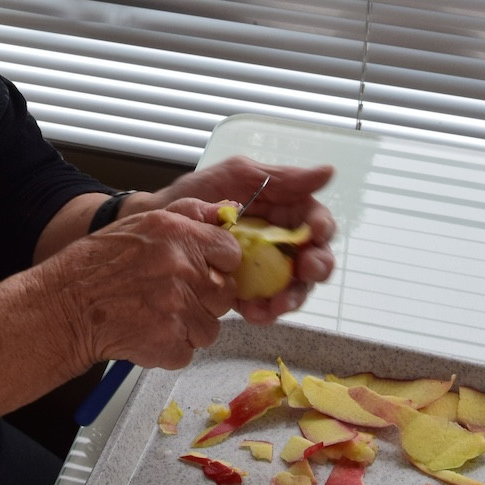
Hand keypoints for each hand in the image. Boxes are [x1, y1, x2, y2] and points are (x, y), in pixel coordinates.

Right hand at [40, 199, 242, 371]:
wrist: (62, 307)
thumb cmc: (95, 266)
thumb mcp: (141, 223)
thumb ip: (189, 214)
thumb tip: (225, 212)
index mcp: (177, 234)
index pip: (230, 252)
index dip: (219, 265)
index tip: (205, 271)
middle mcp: (181, 268)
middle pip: (224, 294)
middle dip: (204, 300)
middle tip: (173, 298)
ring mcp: (176, 308)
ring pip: (209, 329)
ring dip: (187, 328)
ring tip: (156, 317)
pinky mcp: (167, 343)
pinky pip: (186, 352)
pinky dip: (168, 350)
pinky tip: (146, 334)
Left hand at [137, 156, 335, 323]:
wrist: (156, 222)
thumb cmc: (197, 193)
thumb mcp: (238, 176)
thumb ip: (282, 178)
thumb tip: (328, 172)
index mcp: (283, 211)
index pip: (315, 220)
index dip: (323, 228)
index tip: (317, 232)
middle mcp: (279, 241)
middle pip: (313, 257)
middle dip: (316, 267)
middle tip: (306, 271)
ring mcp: (264, 269)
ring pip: (293, 287)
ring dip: (292, 297)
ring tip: (279, 303)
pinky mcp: (246, 291)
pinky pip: (264, 305)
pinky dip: (264, 311)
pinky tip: (255, 312)